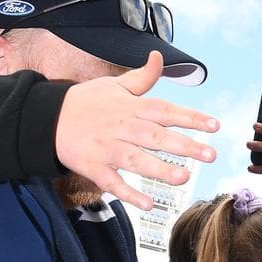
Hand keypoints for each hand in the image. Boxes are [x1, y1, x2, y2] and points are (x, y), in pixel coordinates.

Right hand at [56, 51, 219, 209]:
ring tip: (184, 177)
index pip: (165, 111)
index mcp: (130, 108)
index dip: (190, 117)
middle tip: (210, 154)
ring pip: (136, 160)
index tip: (214, 125)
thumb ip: (142, 78)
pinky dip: (129, 194)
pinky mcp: (93, 167)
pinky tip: (149, 204)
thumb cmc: (85, 102)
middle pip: (156, 136)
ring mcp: (107, 148)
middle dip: (184, 145)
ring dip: (160, 169)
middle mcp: (121, 128)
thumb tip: (158, 57)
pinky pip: (113, 183)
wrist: (46, 118)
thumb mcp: (113, 86)